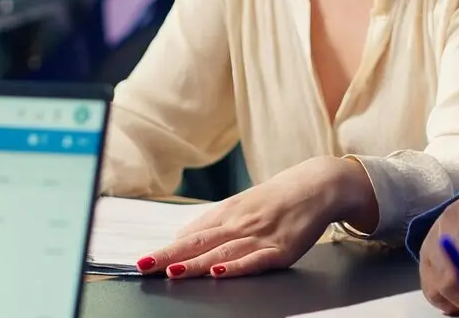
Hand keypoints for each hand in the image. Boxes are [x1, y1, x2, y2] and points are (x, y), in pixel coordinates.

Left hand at [138, 156, 375, 278]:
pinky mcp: (281, 249)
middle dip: (169, 257)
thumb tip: (181, 238)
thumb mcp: (241, 205)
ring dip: (196, 264)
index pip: (189, 235)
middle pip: (199, 243)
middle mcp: (240, 224)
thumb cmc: (277, 198)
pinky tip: (221, 272)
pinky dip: (237, 266)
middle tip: (145, 266)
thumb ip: (213, 223)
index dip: (165, 249)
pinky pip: (255, 260)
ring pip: (222, 253)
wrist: (317, 186)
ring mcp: (260, 237)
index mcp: (227, 214)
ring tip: (173, 272)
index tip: (141, 261)